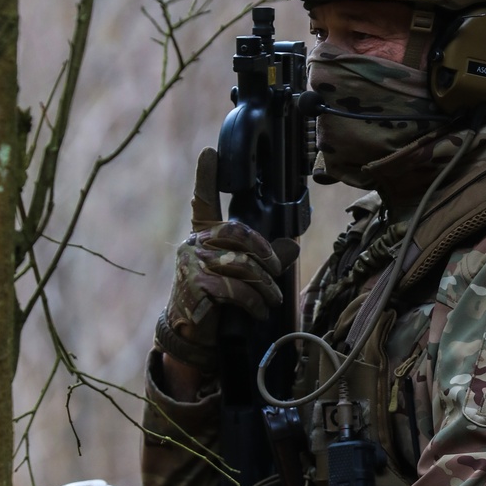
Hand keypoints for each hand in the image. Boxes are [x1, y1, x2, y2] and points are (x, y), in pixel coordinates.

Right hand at [158, 148, 288, 371]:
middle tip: (278, 272)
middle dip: (266, 254)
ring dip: (264, 284)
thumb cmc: (217, 296)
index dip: (206, 175)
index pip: (203, 199)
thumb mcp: (240, 272)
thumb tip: (293, 245)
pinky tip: (260, 311)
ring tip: (273, 299)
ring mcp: (191, 263)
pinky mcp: (195, 285)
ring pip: (241, 263)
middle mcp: (193, 242)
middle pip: (239, 233)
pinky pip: (234, 287)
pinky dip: (253, 301)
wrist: (192, 333)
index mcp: (203, 232)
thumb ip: (264, 256)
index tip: (210, 151)